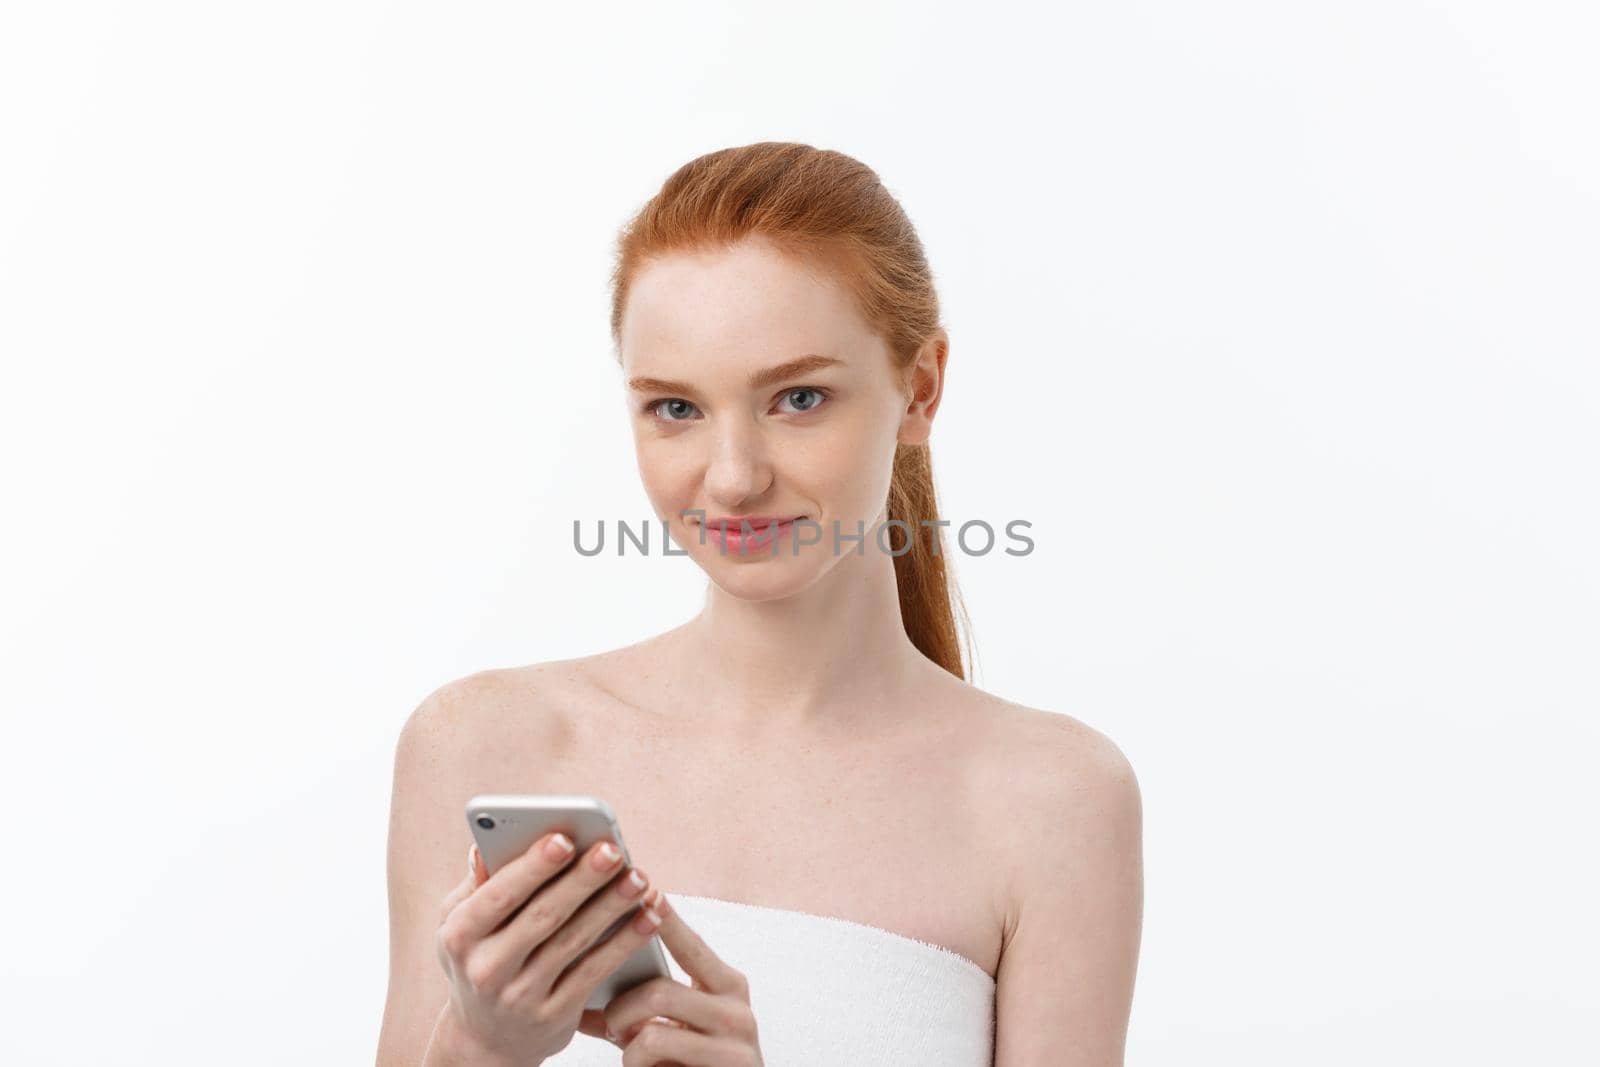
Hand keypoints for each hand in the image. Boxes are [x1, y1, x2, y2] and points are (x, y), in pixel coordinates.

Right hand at [428, 834, 663, 1064]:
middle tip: (613, 851)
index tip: (564, 837)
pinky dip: (624, 943)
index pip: (499, 895)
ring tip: (639, 878)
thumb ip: (476, 885)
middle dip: (582, 880)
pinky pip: (595, 971)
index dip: (533, 867)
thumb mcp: (458, 925)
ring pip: (574, 942)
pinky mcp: (554, 1015)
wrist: (486, 1039)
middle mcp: (487, 968)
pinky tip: (648, 917)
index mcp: (460, 935)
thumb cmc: (477, 960)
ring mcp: (521, 996)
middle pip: (543, 916)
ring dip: (611, 907)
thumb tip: (482, 846)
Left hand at [587, 892, 763, 1065]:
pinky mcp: (730, 1064)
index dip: (667, 919)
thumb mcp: (667, 1033)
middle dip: (621, 1008)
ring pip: (653, 1023)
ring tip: (629, 1052)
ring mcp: (736, 1037)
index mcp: (725, 984)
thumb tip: (581, 987)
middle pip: (659, 987)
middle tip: (608, 1023)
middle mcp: (736, 1004)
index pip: (689, 943)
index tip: (647, 889)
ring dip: (627, 1042)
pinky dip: (637, 1064)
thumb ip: (634, 1010)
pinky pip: (657, 1051)